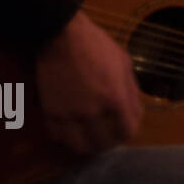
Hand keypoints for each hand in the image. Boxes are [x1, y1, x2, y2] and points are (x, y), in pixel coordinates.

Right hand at [35, 11, 142, 154]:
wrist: (62, 37)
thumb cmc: (98, 46)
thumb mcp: (125, 65)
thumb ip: (131, 92)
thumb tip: (135, 114)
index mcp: (115, 99)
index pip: (127, 132)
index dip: (129, 132)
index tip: (127, 127)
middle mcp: (93, 111)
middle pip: (103, 144)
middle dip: (110, 142)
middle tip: (109, 135)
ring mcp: (69, 114)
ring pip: (79, 146)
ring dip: (87, 144)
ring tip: (90, 136)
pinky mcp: (49, 112)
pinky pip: (57, 136)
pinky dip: (65, 136)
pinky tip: (71, 128)